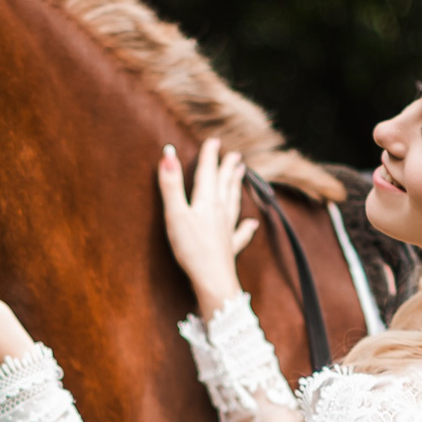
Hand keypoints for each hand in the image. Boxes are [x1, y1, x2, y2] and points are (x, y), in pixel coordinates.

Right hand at [159, 139, 257, 319]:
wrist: (212, 280)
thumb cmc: (192, 248)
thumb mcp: (175, 213)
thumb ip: (171, 185)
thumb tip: (168, 153)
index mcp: (207, 201)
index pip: (208, 172)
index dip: (210, 155)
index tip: (213, 141)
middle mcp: (220, 212)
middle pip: (225, 184)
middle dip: (227, 168)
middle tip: (235, 155)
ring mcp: (227, 230)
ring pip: (234, 202)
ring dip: (236, 186)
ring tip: (242, 174)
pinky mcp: (229, 247)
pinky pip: (241, 233)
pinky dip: (247, 227)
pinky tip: (253, 224)